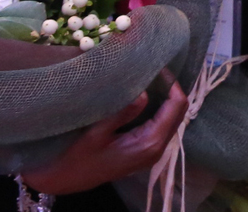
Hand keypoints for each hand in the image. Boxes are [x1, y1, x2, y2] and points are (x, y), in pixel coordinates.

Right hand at [20, 72, 188, 194]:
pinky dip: (159, 110)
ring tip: (150, 79)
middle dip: (171, 89)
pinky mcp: (145, 152)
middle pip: (179, 113)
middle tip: (154, 70)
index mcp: (149, 143)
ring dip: (166, 99)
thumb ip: (123, 112)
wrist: (68, 180)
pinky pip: (162, 126)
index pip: (176, 108)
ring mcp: (152, 153)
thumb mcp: (97, 132)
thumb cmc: (79, 157)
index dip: (172, 84)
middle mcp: (157, 149)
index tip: (158, 67)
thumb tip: (144, 91)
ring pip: (172, 120)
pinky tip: (145, 97)